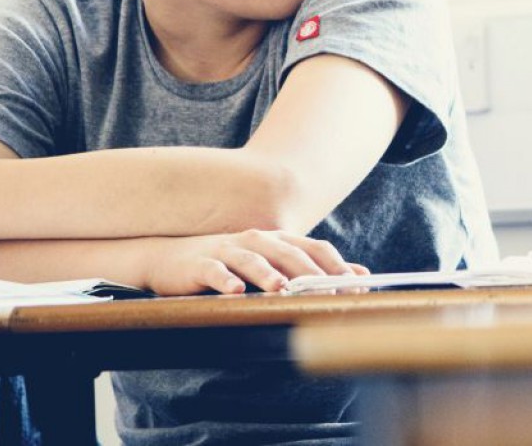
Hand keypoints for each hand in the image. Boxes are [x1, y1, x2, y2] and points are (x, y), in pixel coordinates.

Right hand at [142, 229, 367, 295]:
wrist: (171, 257)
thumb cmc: (229, 263)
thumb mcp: (272, 263)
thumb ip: (312, 269)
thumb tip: (361, 274)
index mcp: (278, 240)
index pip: (314, 249)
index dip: (337, 265)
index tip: (358, 284)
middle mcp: (257, 241)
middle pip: (289, 254)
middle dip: (312, 273)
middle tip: (330, 291)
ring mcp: (229, 250)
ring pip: (253, 260)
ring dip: (268, 274)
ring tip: (282, 288)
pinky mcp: (201, 264)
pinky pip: (215, 271)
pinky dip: (225, 280)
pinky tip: (235, 290)